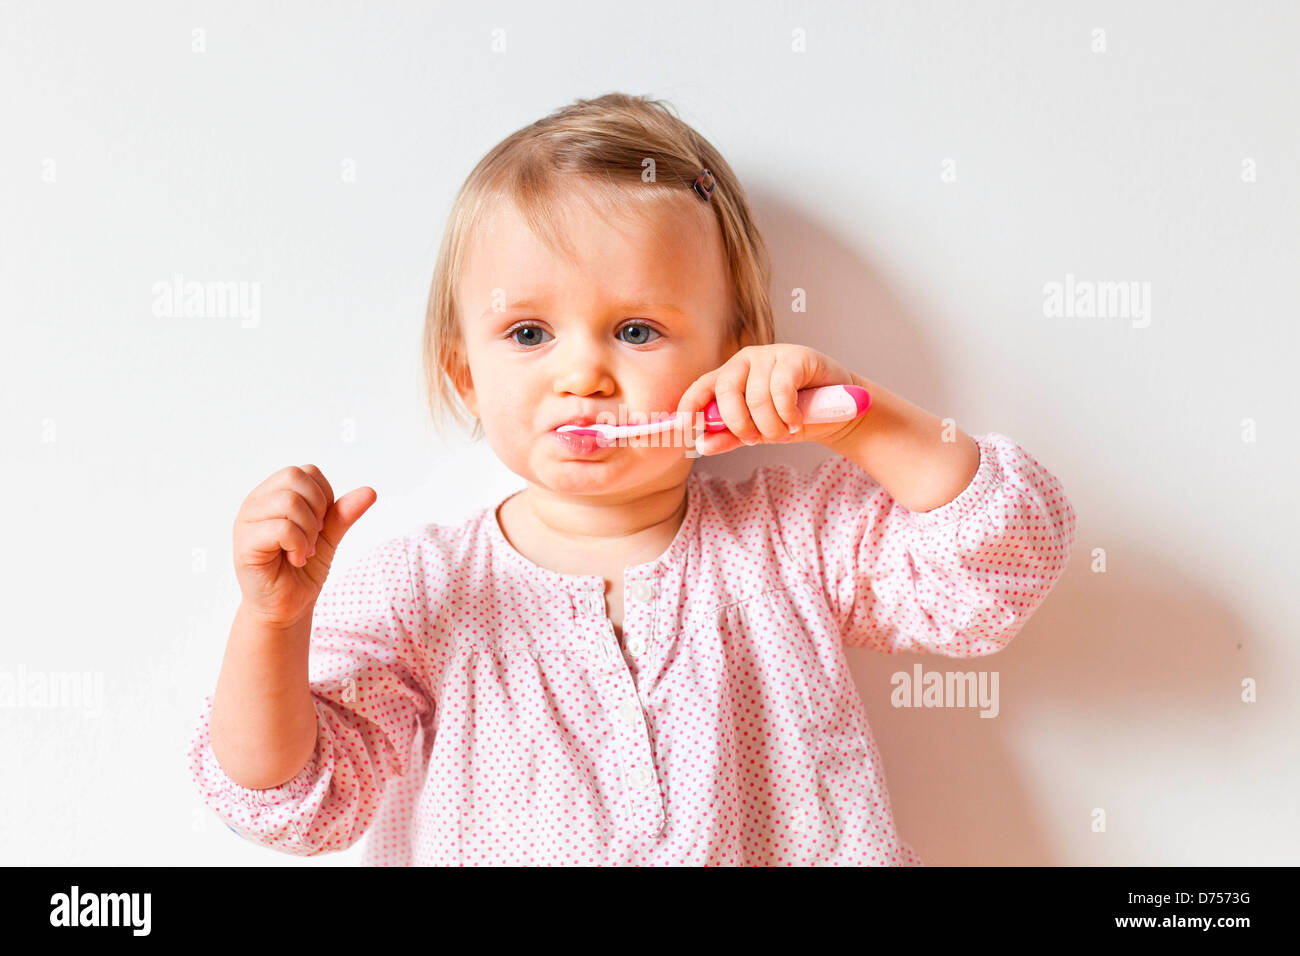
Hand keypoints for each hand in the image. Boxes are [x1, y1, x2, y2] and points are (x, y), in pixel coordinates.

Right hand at [232, 464, 376, 628]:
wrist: (287, 606)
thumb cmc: (302, 569)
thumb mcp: (329, 536)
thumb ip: (344, 513)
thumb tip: (370, 491)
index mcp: (273, 494)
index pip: (307, 472)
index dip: (324, 496)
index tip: (321, 525)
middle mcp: (256, 502)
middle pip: (295, 478)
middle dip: (317, 509)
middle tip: (314, 537)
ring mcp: (246, 521)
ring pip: (289, 501)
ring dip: (308, 530)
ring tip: (304, 551)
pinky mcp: (244, 543)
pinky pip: (281, 529)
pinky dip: (298, 545)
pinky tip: (295, 559)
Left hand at [675, 344, 863, 455]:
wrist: (838, 411)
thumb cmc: (794, 417)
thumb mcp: (757, 430)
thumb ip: (729, 436)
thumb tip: (701, 444)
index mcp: (730, 375)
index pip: (701, 387)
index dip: (688, 407)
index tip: (684, 429)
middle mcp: (746, 360)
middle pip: (726, 393)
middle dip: (740, 425)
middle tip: (757, 439)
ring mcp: (770, 355)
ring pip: (756, 398)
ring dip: (771, 425)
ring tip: (785, 430)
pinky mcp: (795, 356)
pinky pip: (780, 390)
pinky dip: (787, 413)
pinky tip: (796, 420)